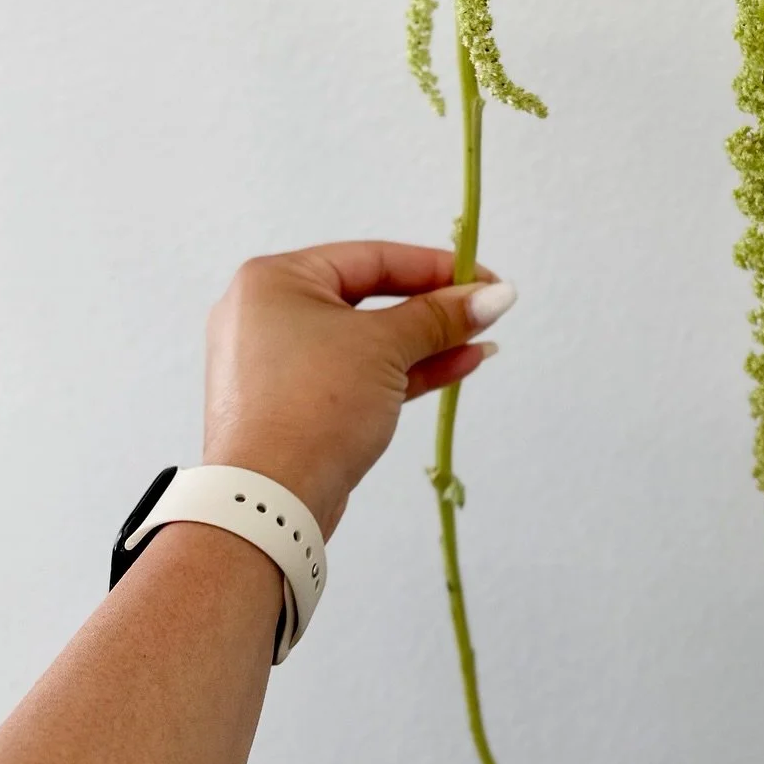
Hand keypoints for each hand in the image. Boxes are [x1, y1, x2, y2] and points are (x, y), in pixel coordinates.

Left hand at [202, 241, 515, 537]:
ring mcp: (281, 364)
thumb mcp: (384, 347)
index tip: (485, 278)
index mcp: (275, 280)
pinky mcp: (296, 406)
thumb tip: (496, 295)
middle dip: (434, 308)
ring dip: (427, 342)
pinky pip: (358, 375)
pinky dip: (404, 371)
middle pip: (371, 298)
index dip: (436, 267)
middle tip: (485, 309)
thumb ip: (441, 317)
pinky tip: (458, 365)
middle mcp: (270, 315)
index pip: (372, 258)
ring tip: (482, 340)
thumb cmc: (311, 407)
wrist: (267, 505)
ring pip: (368, 342)